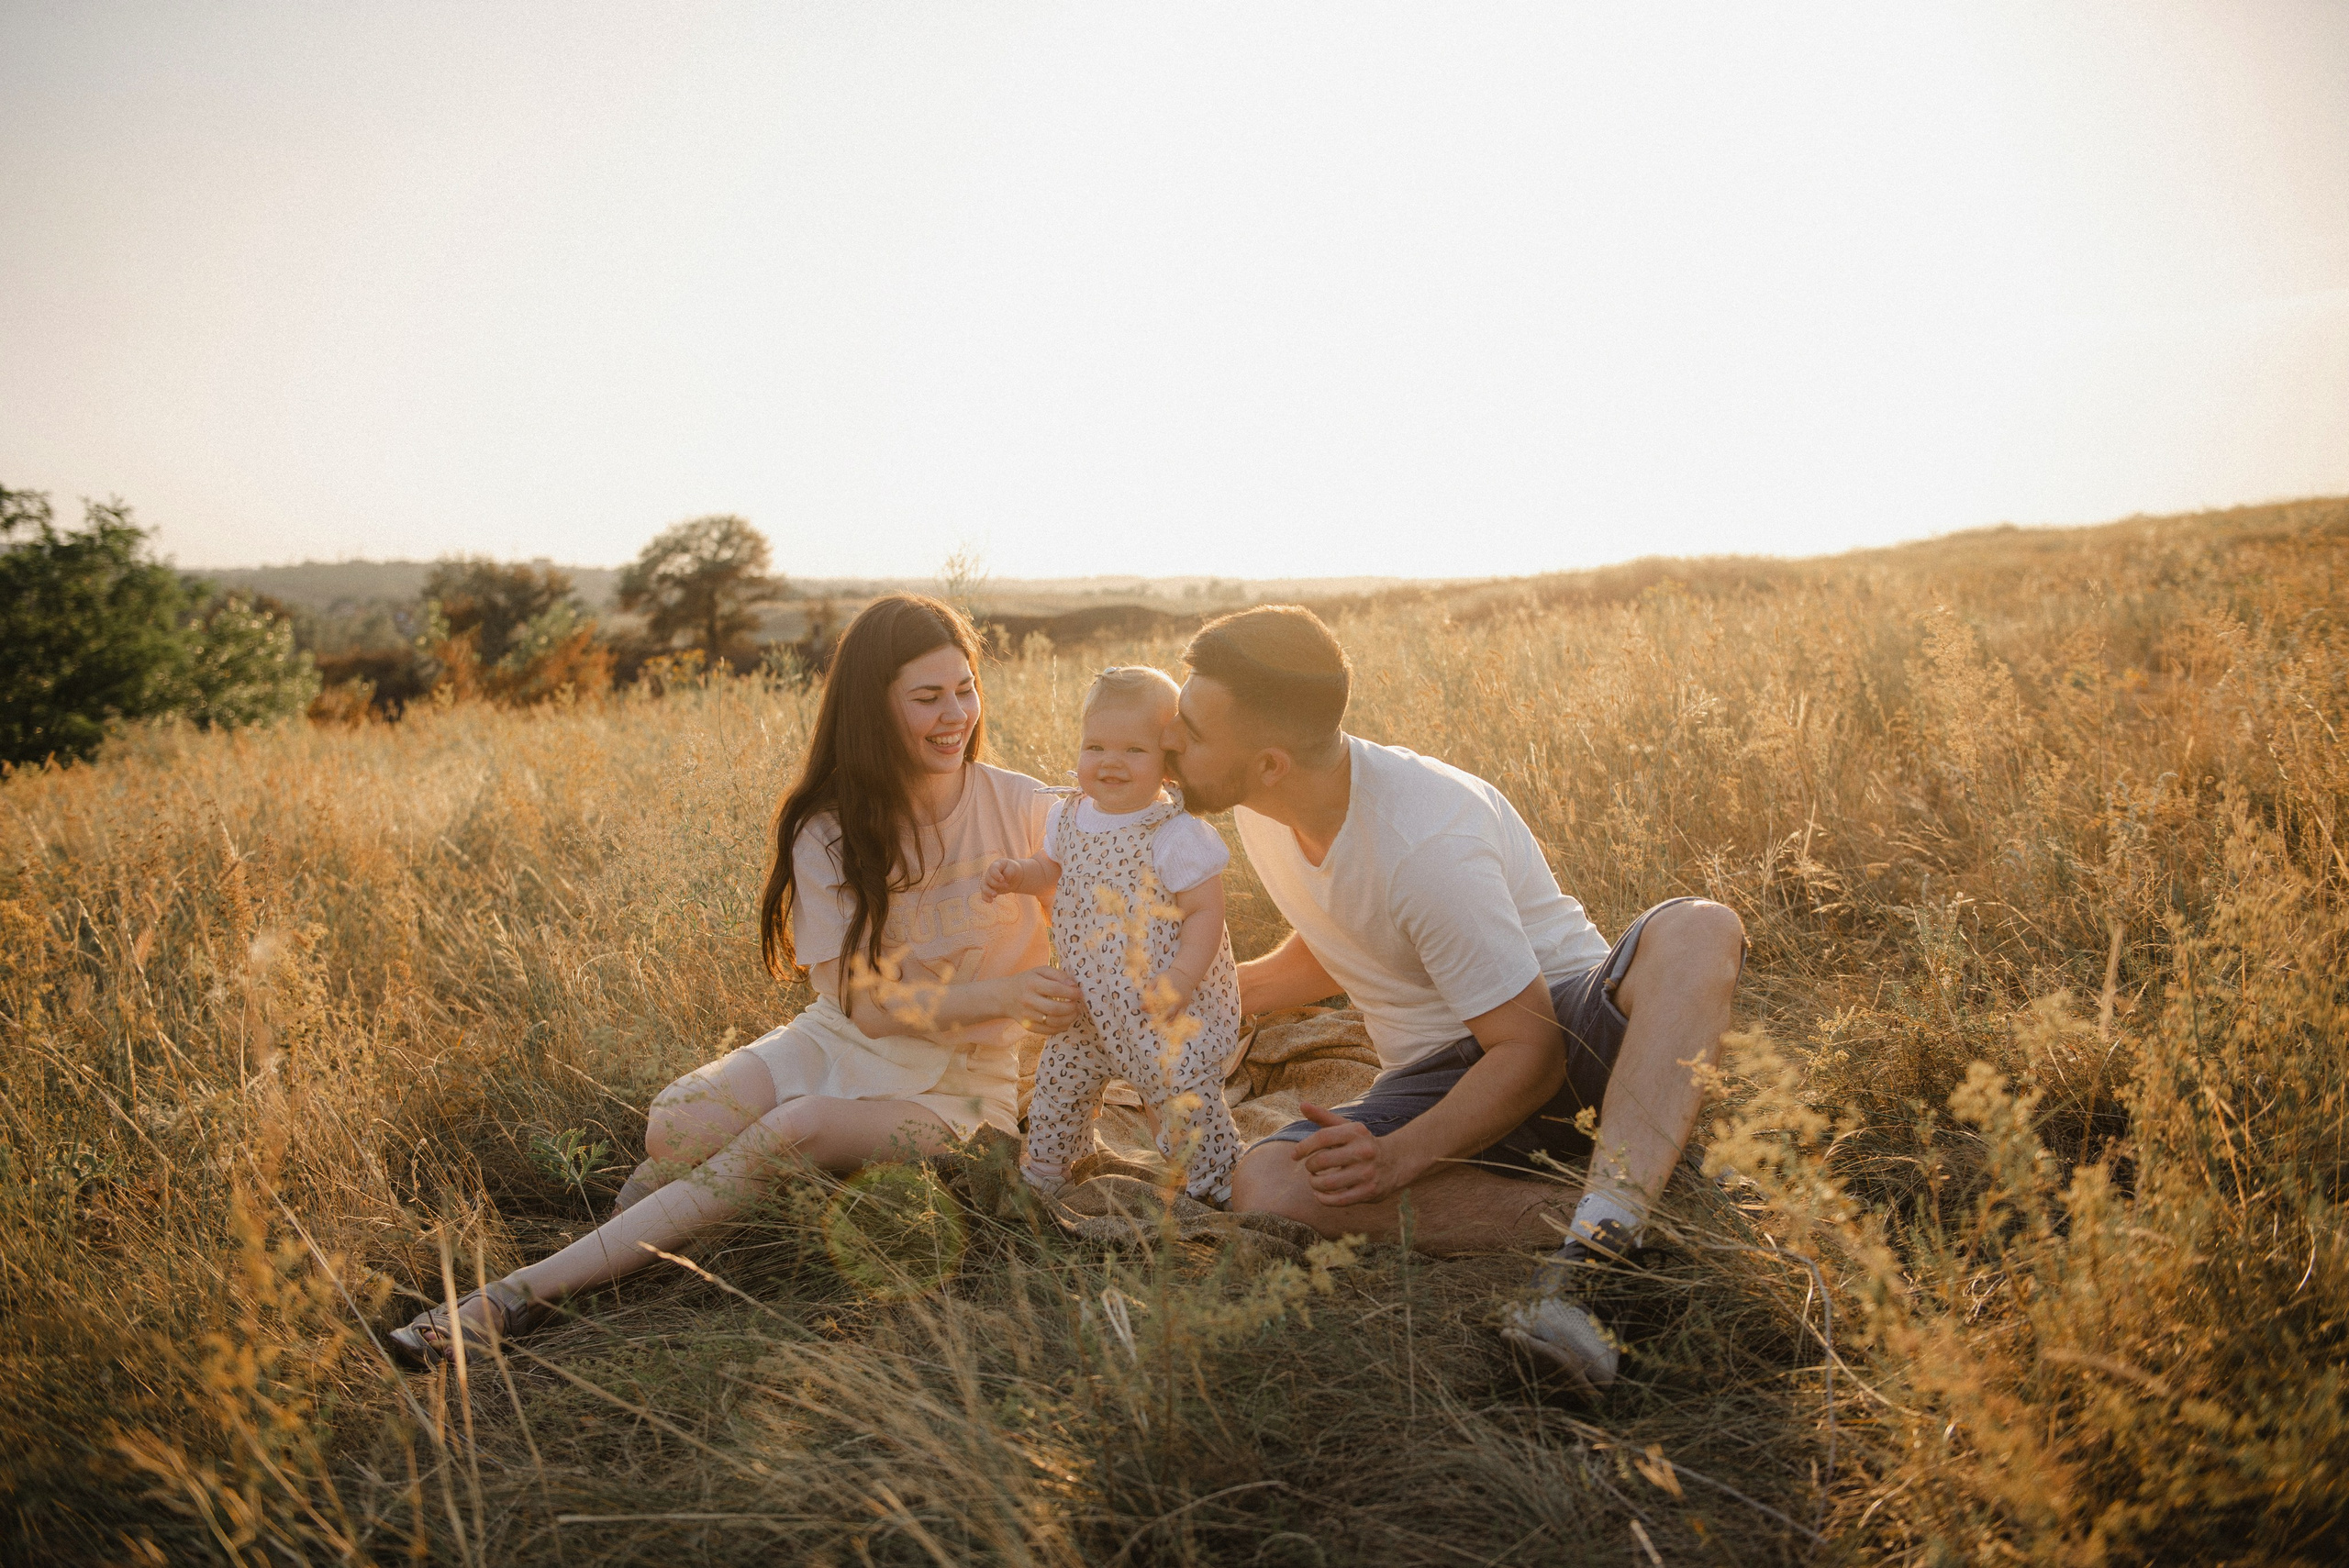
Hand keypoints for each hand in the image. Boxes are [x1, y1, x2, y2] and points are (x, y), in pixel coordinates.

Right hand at [979, 858, 1021, 902]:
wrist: (1014, 876)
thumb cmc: (1013, 870)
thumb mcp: (1014, 869)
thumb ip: (1008, 873)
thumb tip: (1003, 880)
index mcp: (996, 865)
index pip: (992, 869)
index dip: (996, 875)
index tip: (1003, 880)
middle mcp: (990, 873)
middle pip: (988, 879)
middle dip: (997, 884)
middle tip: (1007, 886)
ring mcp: (988, 881)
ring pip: (983, 886)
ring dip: (988, 892)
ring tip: (995, 895)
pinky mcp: (989, 889)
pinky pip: (984, 894)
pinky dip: (985, 897)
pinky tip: (990, 901)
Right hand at [1005, 965, 1082, 1032]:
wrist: (1004, 996)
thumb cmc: (1027, 981)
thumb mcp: (1040, 971)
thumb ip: (1058, 975)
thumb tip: (1073, 985)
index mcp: (1032, 984)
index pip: (1055, 990)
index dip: (1071, 993)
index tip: (1079, 993)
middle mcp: (1028, 1000)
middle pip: (1055, 1008)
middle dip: (1071, 1008)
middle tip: (1077, 1005)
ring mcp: (1027, 1015)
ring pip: (1053, 1022)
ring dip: (1069, 1019)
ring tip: (1074, 1013)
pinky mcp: (1028, 1026)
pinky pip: (1048, 1031)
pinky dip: (1061, 1028)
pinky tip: (1065, 1021)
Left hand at [1144, 965, 1197, 1020]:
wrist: (1186, 974)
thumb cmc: (1169, 976)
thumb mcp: (1158, 978)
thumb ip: (1150, 987)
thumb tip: (1143, 998)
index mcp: (1168, 990)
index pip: (1156, 1000)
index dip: (1148, 1005)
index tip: (1141, 1007)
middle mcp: (1175, 997)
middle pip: (1165, 1010)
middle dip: (1158, 1017)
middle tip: (1150, 1023)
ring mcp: (1181, 1002)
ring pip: (1174, 1014)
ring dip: (1166, 1020)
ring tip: (1159, 1026)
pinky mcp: (1185, 1004)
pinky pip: (1180, 1015)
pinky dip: (1175, 1020)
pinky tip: (1169, 1025)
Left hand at [1289, 1103, 1419, 1206]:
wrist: (1395, 1161)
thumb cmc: (1361, 1143)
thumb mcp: (1346, 1127)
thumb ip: (1323, 1117)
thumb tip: (1302, 1105)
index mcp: (1356, 1132)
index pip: (1322, 1137)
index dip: (1304, 1147)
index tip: (1294, 1155)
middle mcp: (1363, 1151)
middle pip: (1322, 1160)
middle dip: (1309, 1166)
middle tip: (1310, 1168)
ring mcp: (1367, 1172)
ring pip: (1328, 1183)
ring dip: (1314, 1184)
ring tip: (1314, 1181)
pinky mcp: (1369, 1191)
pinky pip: (1338, 1200)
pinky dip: (1323, 1199)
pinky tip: (1320, 1194)